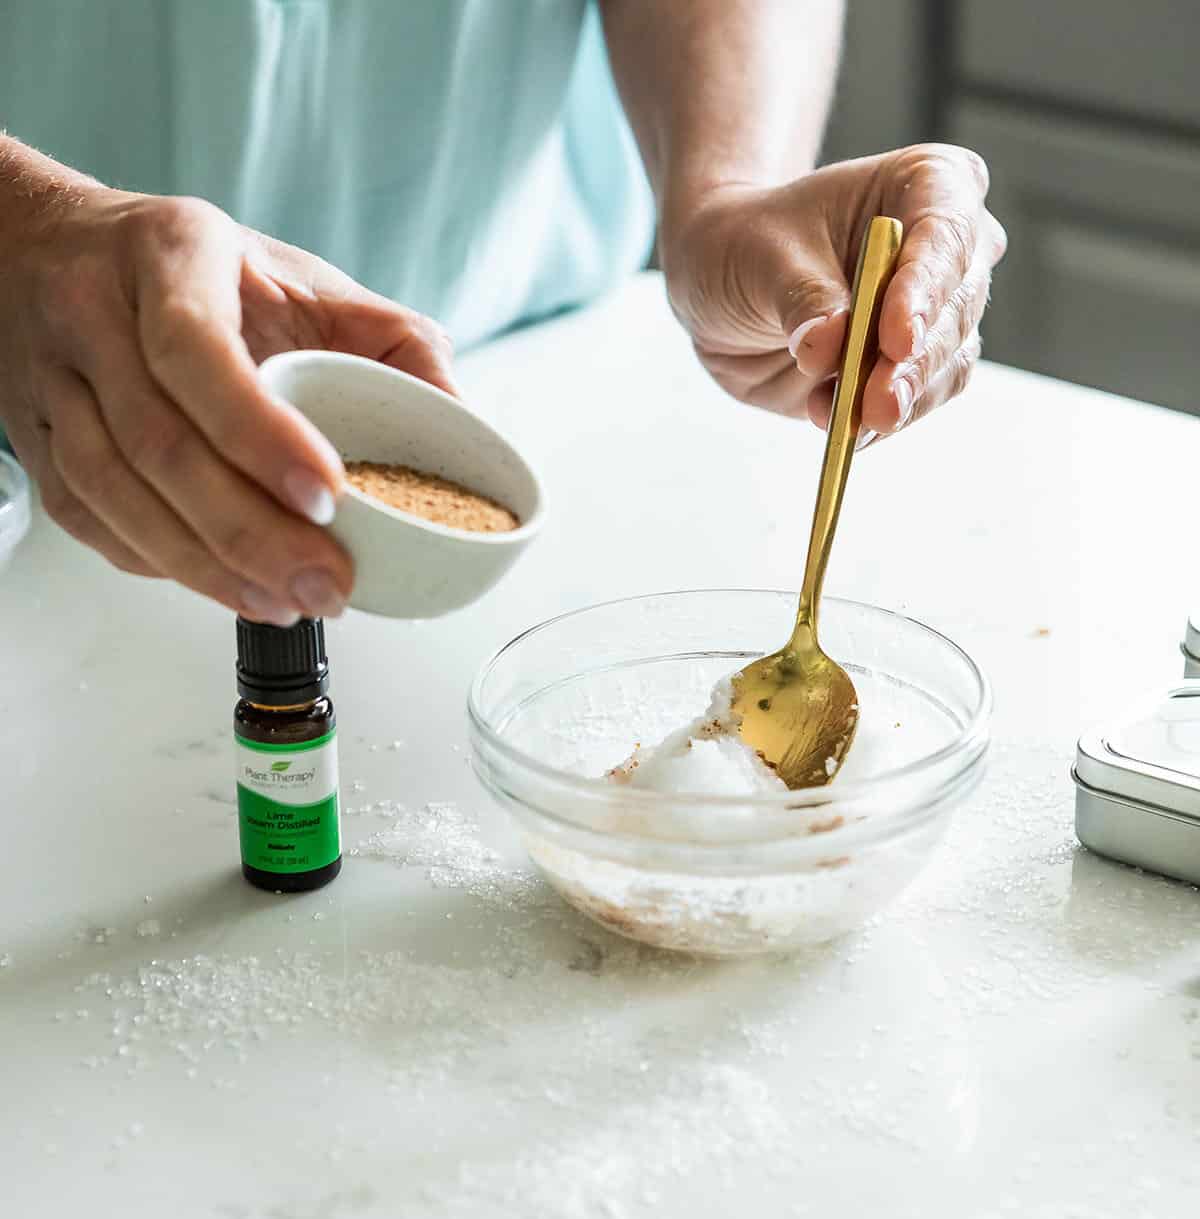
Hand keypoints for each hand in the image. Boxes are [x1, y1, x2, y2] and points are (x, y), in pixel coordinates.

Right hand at [0, 189, 456, 622]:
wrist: (55, 251)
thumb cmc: (200, 270)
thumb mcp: (300, 275)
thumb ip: (389, 339)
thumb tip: (462, 419)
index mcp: (170, 257)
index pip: (197, 351)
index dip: (258, 432)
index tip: (327, 495)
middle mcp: (95, 315)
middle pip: (158, 444)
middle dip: (250, 532)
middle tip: (324, 584)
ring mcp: (57, 384)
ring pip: (115, 494)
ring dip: (206, 566)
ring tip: (285, 602)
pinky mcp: (41, 443)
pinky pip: (90, 521)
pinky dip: (160, 565)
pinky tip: (223, 586)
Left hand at [660, 144, 1006, 440]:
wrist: (730, 286)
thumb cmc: (749, 246)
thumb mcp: (761, 257)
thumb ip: (800, 298)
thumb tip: (829, 346)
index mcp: (927, 183)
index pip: (945, 232)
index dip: (925, 288)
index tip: (898, 338)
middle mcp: (949, 247)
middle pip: (956, 305)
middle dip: (917, 361)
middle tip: (880, 402)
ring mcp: (938, 311)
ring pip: (949, 361)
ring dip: (904, 399)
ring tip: (854, 421)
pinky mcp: (915, 367)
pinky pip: (920, 400)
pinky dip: (884, 420)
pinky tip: (846, 429)